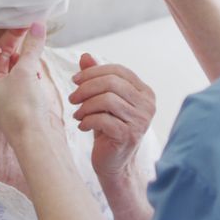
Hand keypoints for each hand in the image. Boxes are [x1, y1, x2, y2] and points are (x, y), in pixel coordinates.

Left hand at [0, 23, 61, 139]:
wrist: (35, 138)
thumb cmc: (21, 109)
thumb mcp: (26, 72)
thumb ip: (32, 47)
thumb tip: (37, 25)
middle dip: (9, 47)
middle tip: (25, 32)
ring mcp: (4, 96)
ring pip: (8, 70)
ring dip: (20, 59)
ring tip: (33, 51)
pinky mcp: (18, 101)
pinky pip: (19, 80)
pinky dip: (27, 72)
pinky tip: (39, 71)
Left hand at [69, 53, 155, 178]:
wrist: (114, 163)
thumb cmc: (108, 129)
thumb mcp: (102, 100)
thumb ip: (96, 78)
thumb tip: (85, 56)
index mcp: (145, 92)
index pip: (118, 71)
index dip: (94, 72)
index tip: (75, 80)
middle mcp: (147, 104)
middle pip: (112, 83)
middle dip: (86, 88)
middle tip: (72, 98)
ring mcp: (140, 121)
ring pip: (107, 100)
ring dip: (86, 106)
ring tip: (77, 114)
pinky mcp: (129, 136)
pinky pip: (103, 119)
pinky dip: (87, 120)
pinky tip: (82, 125)